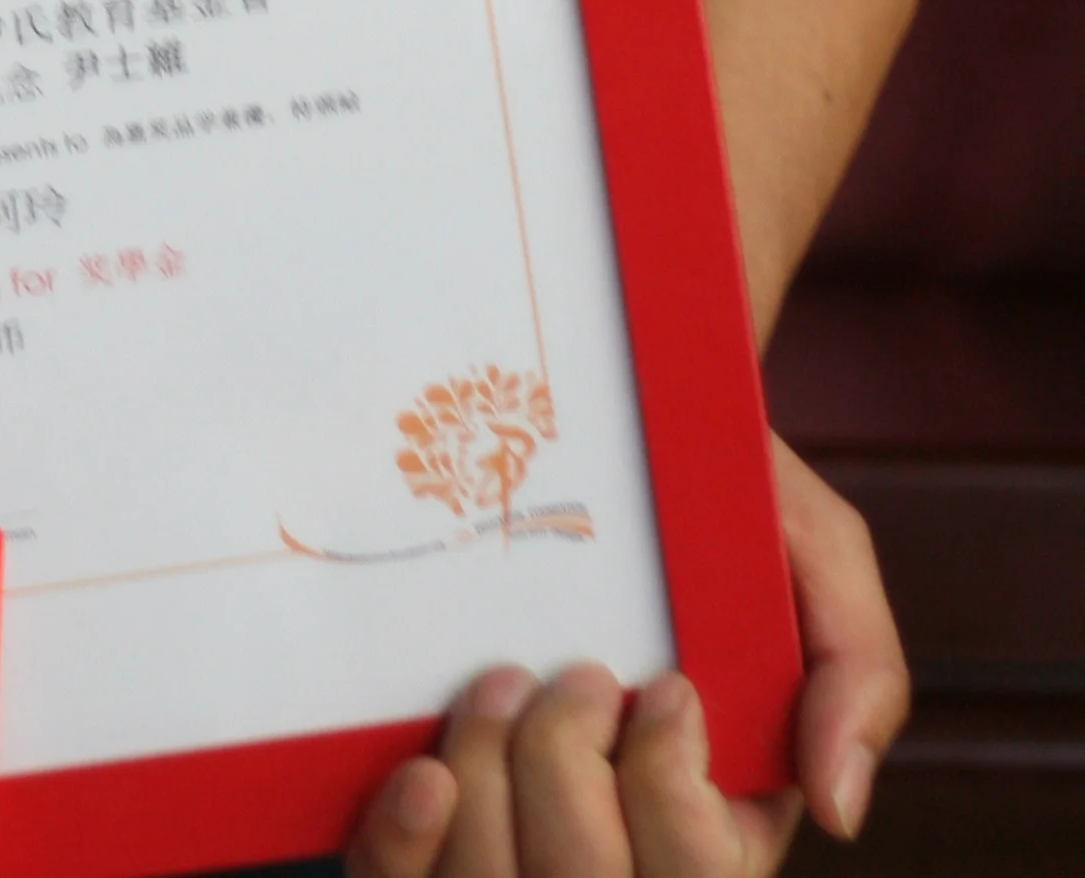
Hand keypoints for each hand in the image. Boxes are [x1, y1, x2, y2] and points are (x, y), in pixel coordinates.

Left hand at [344, 438, 908, 872]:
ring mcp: (515, 849)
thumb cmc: (720, 507)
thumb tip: (837, 809)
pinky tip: (424, 771)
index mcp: (722, 829)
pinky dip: (405, 841)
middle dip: (567, 774)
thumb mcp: (817, 558)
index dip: (671, 794)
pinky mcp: (424, 836)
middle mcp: (618, 855)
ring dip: (485, 782)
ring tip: (494, 689)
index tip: (664, 689)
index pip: (698, 875)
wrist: (604, 430)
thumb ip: (858, 668)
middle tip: (574, 676)